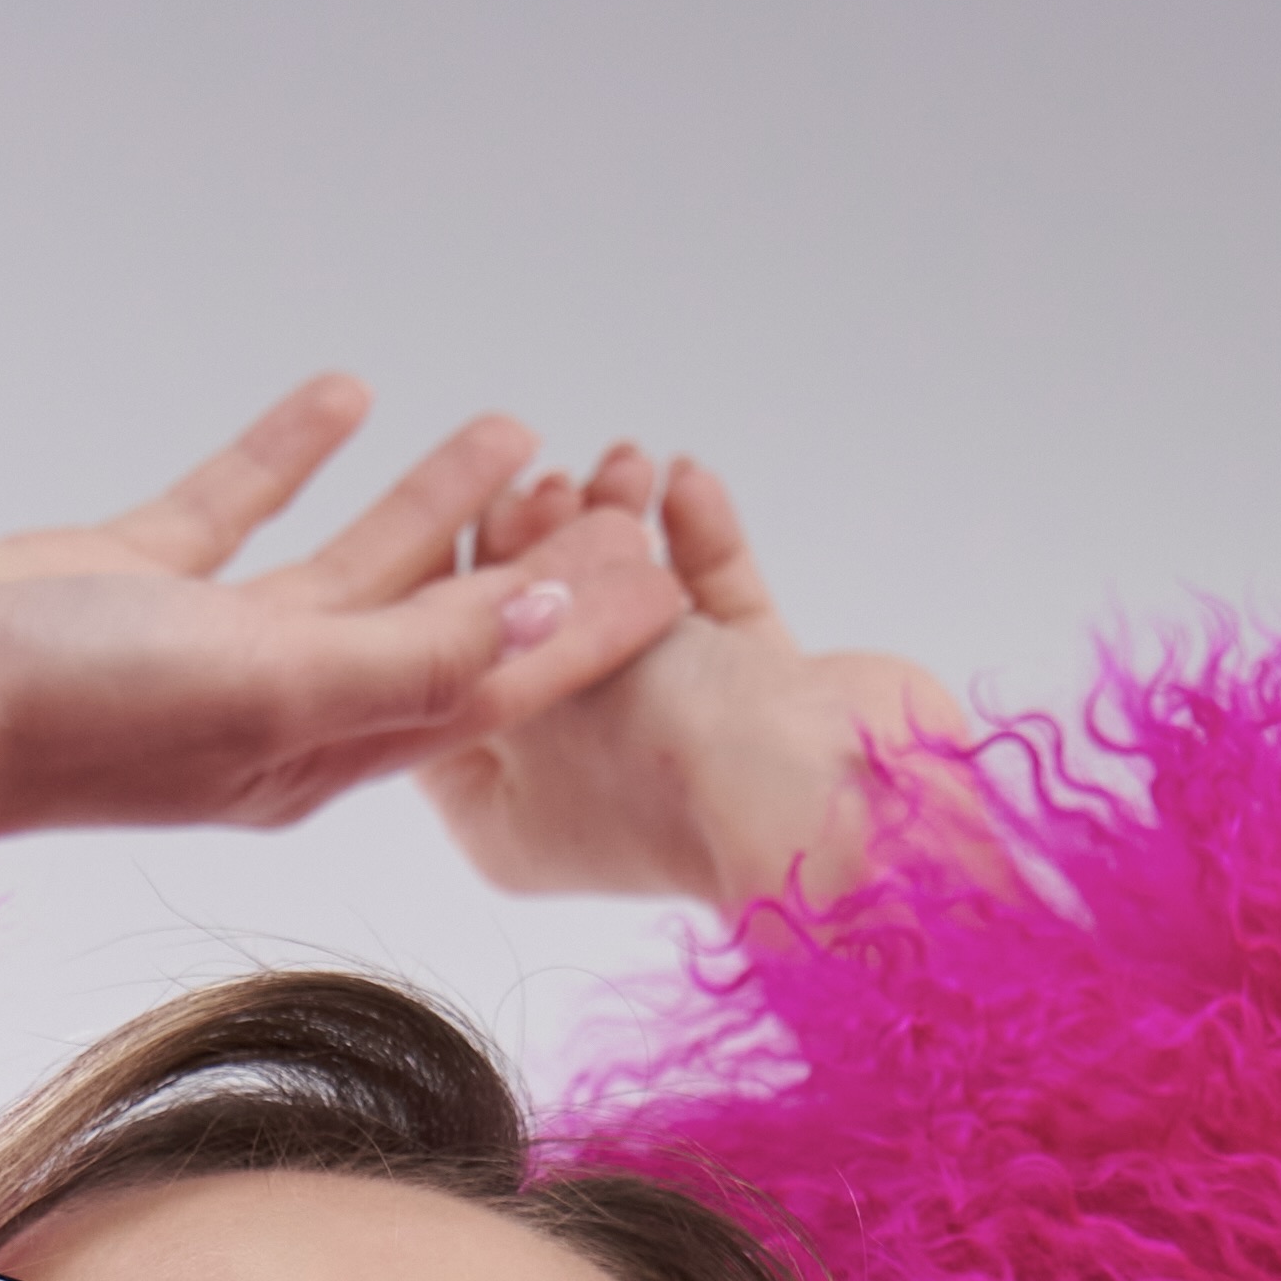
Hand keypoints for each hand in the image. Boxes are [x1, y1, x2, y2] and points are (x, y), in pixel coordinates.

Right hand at [0, 381, 688, 848]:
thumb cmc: (61, 717)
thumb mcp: (264, 682)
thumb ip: (407, 656)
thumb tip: (546, 625)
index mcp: (317, 753)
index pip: (485, 688)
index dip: (578, 636)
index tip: (664, 575)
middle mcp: (272, 709)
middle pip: (435, 626)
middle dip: (526, 566)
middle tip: (613, 489)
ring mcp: (199, 649)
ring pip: (348, 566)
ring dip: (428, 505)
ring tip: (510, 430)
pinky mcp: (128, 586)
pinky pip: (235, 513)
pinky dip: (290, 458)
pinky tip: (340, 395)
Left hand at [417, 446, 992, 912]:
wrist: (828, 792)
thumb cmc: (666, 761)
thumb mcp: (542, 675)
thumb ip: (506, 610)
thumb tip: (501, 557)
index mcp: (506, 815)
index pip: (451, 693)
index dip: (452, 601)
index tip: (466, 519)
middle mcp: (584, 788)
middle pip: (544, 644)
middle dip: (547, 548)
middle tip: (556, 485)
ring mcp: (674, 746)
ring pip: (630, 618)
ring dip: (625, 531)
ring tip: (629, 464)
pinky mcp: (755, 706)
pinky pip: (713, 612)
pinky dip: (700, 546)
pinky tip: (690, 482)